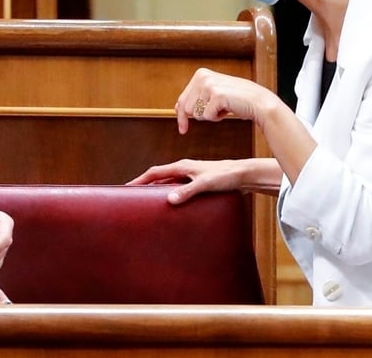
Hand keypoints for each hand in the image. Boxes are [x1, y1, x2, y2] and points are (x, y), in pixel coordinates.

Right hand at [127, 158, 253, 203]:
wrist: (244, 175)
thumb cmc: (226, 176)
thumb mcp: (205, 184)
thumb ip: (187, 191)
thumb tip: (169, 200)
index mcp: (182, 166)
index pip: (155, 172)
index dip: (140, 179)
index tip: (127, 187)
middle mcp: (184, 169)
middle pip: (159, 176)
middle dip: (145, 185)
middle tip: (133, 197)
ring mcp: (191, 175)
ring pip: (168, 182)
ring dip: (157, 190)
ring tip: (149, 202)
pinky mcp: (198, 182)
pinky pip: (178, 187)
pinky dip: (170, 194)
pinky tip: (172, 204)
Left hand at [175, 67, 278, 133]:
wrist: (259, 103)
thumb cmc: (237, 100)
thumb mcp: (213, 94)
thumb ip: (196, 98)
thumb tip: (178, 107)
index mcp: (200, 74)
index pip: (181, 100)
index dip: (182, 117)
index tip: (183, 129)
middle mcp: (202, 76)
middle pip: (186, 109)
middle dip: (199, 116)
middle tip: (217, 111)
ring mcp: (209, 85)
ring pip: (196, 114)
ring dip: (210, 115)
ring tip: (224, 107)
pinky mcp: (217, 95)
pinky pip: (207, 116)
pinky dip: (217, 117)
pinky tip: (228, 109)